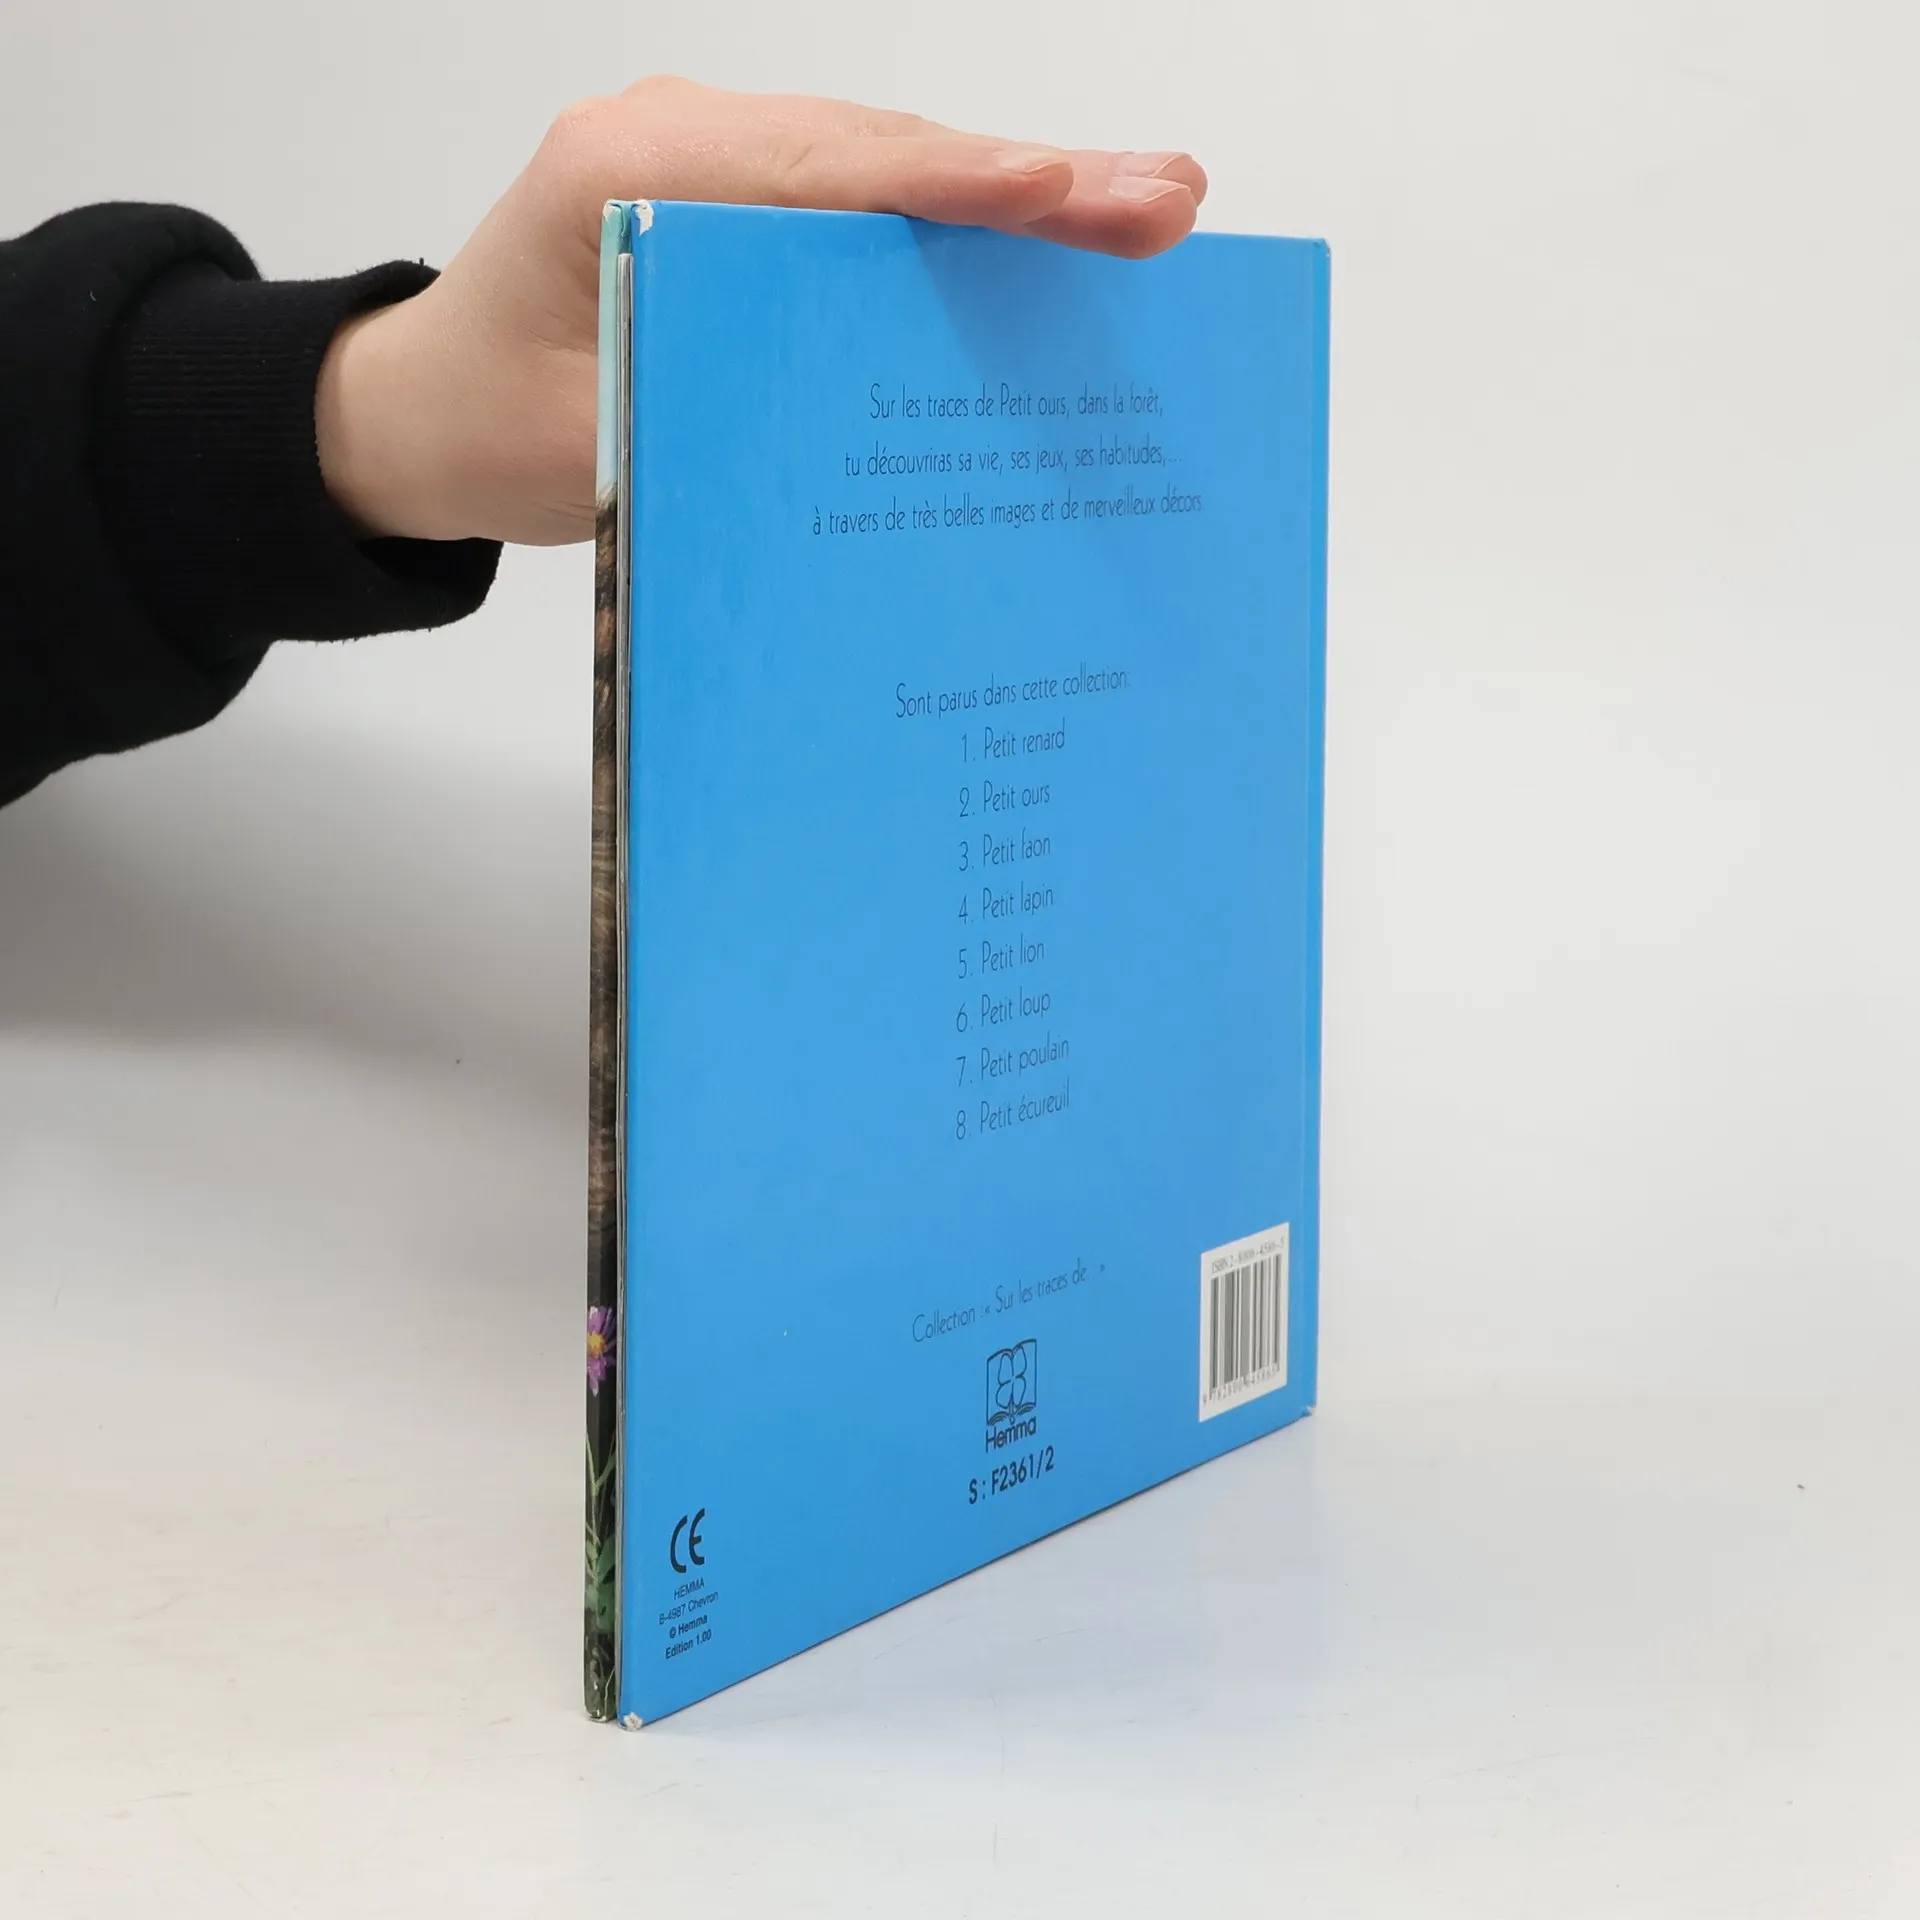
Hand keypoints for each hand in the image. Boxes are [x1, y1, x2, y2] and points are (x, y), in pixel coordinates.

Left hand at [315, 77, 1205, 546]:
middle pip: (883, 151)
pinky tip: (1046, 242)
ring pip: (886, 163)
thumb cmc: (492, 428)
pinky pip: (862, 196)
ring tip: (1139, 213)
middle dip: (1028, 184)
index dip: (964, 192)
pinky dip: (952, 224)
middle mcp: (681, 138)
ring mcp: (713, 157)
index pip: (830, 176)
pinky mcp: (740, 194)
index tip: (1077, 200)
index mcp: (631, 176)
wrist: (421, 405)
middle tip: (1167, 200)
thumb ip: (723, 412)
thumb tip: (887, 418)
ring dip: (1007, 197)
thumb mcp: (602, 445)